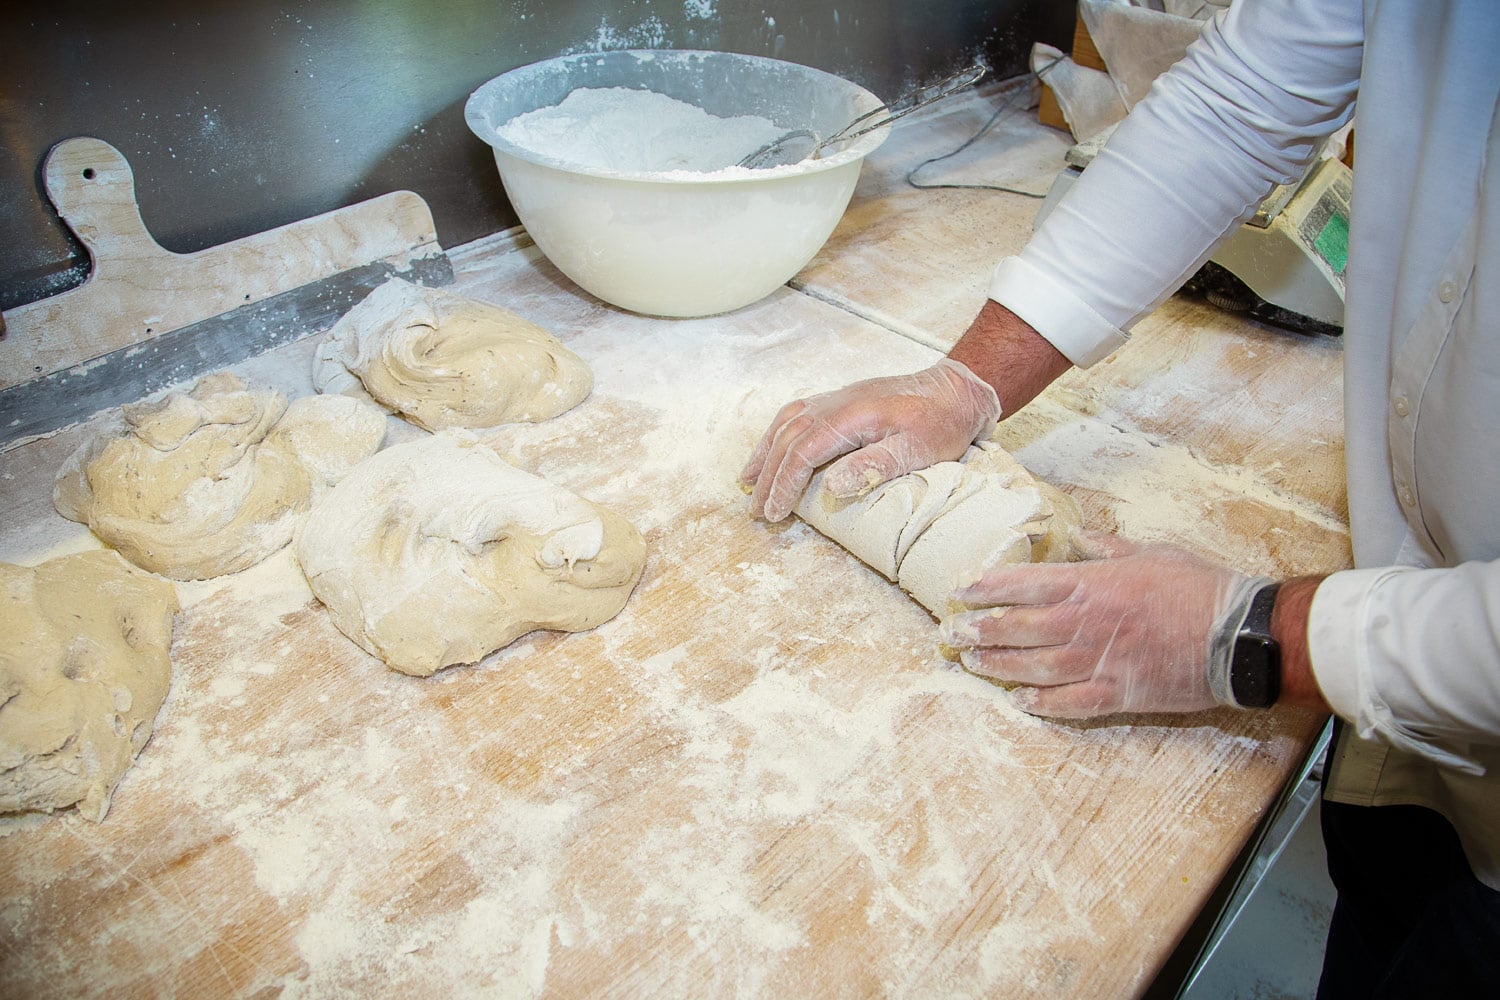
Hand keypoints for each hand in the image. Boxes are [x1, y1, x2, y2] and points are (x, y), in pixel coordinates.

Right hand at [741, 358, 1000, 521]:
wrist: (956, 390)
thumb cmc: (942, 423)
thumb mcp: (918, 449)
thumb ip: (875, 466)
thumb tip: (832, 487)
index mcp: (852, 416)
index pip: (803, 452)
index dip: (784, 484)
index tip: (774, 513)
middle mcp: (837, 403)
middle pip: (788, 439)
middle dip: (768, 476)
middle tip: (756, 511)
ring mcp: (836, 398)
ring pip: (786, 423)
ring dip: (765, 453)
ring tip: (748, 482)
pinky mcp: (841, 400)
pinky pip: (797, 414)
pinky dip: (778, 434)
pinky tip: (773, 449)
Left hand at [940, 533, 1262, 717]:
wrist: (1239, 634)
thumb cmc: (1198, 587)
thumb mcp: (1151, 552)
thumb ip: (1107, 546)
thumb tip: (1077, 534)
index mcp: (1093, 582)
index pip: (1024, 583)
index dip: (987, 588)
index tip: (961, 591)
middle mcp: (1087, 621)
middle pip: (1018, 626)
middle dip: (979, 629)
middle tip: (951, 633)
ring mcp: (1100, 660)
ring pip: (1034, 665)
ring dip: (998, 665)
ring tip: (972, 663)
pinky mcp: (1119, 693)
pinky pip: (1069, 702)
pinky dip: (1041, 703)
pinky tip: (1018, 701)